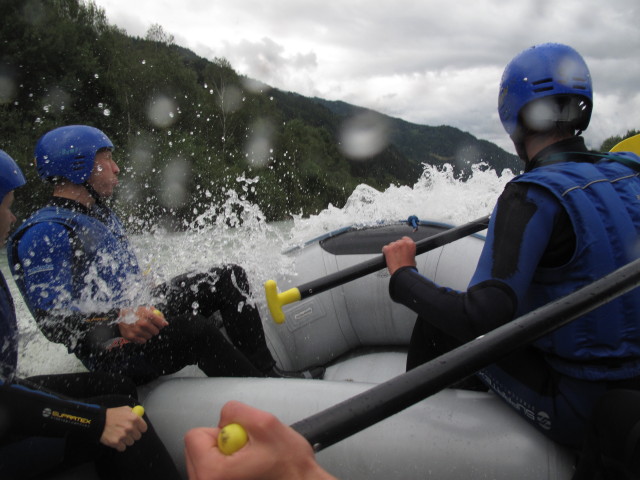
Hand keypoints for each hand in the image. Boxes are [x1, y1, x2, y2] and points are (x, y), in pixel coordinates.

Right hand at [101, 406, 147, 451]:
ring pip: (130, 442)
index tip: (137, 429)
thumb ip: (134, 413)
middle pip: (138, 436)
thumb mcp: (124, 409)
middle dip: (133, 435)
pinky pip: (123, 448)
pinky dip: (120, 445)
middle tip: (127, 432)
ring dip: (126, 440)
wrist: (99, 421)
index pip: (144, 428)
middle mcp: (130, 427)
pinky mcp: (116, 443)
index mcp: (134, 418)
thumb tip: (140, 416)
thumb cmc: (112, 414)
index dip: (140, 428)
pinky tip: (116, 439)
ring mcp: (123, 436)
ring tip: (119, 435)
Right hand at [118, 306, 167, 343]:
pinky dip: (142, 338)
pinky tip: (138, 333)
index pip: (160, 322)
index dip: (162, 324)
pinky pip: (143, 341)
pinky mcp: (131, 337)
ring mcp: (136, 330)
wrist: (120, 316)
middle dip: (155, 330)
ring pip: (150, 336)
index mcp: (146, 314)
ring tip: (143, 329)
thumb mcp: (144, 308)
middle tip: (152, 327)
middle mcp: (141, 323)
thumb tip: (165, 323)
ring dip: (148, 334)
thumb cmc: (135, 312)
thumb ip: (155, 313)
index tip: (162, 325)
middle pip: (156, 331)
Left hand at [184, 401, 336, 479]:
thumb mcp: (266, 422)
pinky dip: (228, 469)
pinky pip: (213, 473)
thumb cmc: (290, 468)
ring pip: (205, 461)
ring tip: (250, 463)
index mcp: (212, 473)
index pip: (194, 436)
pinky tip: (247, 471)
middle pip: (197, 449)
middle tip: (248, 453)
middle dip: (223, 445)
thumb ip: (235, 410)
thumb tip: (222, 417)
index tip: (241, 442)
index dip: (222, 431)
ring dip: (226, 457)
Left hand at [382, 236, 416, 274]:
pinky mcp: (388, 249)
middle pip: (397, 242)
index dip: (402, 244)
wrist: (402, 273)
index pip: (405, 238)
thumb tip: (406, 251)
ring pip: (391, 244)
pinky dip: (385, 252)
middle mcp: (403, 243)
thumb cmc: (408, 268)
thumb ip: (409, 251)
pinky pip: (385, 248)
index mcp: (410, 244)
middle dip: (397, 247)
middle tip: (397, 255)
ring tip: (393, 257)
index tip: (401, 248)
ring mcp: (394, 245)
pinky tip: (388, 257)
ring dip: (391, 250)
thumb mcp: (413, 257)